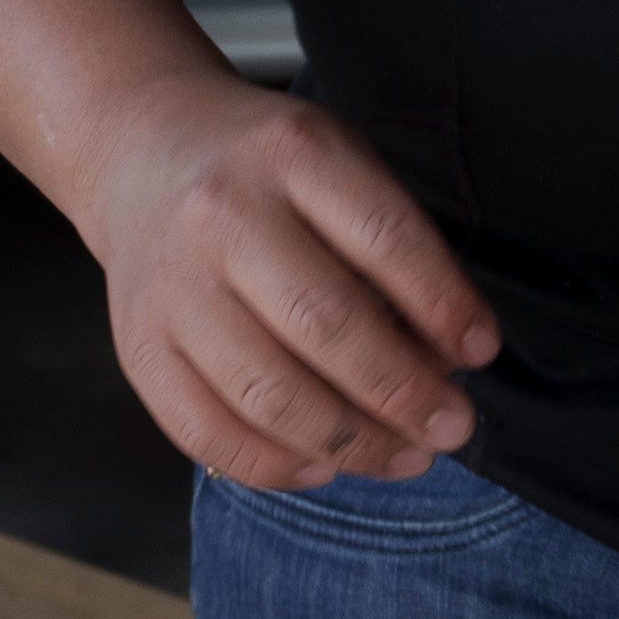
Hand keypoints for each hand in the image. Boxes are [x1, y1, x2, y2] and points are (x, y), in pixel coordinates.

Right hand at [81, 78, 503, 490]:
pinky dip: (273, 466)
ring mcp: (172, 286)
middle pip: (324, 323)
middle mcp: (224, 216)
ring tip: (405, 459)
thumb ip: (393, 245)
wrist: (141, 150)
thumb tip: (448, 360)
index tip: (481, 351)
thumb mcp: (337, 162)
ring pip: (266, 391)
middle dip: (403, 393)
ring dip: (350, 443)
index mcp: (291, 153)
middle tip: (453, 427)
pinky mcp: (137, 345)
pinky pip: (204, 431)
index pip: (384, 237)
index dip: (443, 304)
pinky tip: (323, 468)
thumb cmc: (265, 170)